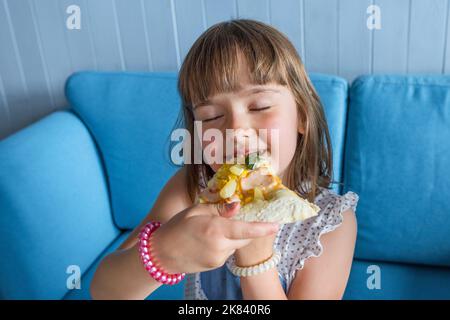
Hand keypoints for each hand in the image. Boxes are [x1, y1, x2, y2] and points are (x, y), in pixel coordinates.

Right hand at [149, 201, 279, 273]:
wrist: (161, 255)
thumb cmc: (176, 227)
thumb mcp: (195, 211)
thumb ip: (218, 209)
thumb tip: (237, 205)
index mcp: (215, 229)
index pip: (245, 229)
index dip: (263, 228)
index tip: (276, 225)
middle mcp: (219, 246)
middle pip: (244, 237)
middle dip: (246, 228)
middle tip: (240, 217)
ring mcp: (218, 258)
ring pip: (236, 244)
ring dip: (233, 236)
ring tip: (215, 228)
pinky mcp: (215, 265)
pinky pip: (227, 252)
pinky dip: (225, 244)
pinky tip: (210, 239)